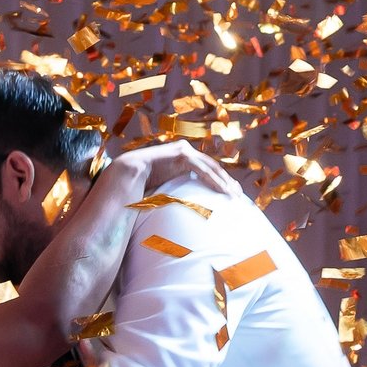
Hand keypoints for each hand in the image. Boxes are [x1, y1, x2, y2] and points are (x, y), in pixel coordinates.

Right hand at [108, 140, 241, 199]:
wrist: (128, 175)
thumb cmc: (144, 186)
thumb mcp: (168, 192)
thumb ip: (179, 195)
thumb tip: (184, 215)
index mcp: (184, 161)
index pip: (208, 171)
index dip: (221, 182)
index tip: (231, 196)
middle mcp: (186, 153)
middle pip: (213, 168)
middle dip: (227, 182)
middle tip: (238, 196)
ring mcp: (183, 151)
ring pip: (210, 167)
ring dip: (223, 181)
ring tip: (233, 194)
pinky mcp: (180, 152)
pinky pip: (200, 168)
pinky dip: (212, 179)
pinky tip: (222, 190)